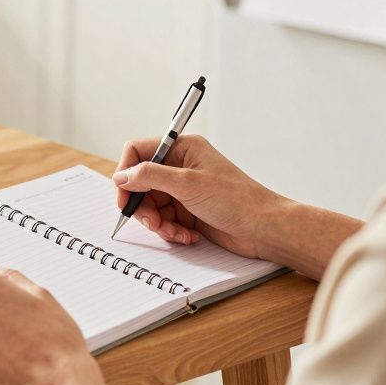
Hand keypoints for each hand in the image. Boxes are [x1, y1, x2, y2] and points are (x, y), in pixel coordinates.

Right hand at [113, 134, 285, 258]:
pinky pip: (165, 220)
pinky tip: (188, 236)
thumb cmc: (237, 200)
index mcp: (182, 149)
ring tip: (174, 232)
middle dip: (143, 206)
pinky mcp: (188, 211)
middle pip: (141, 183)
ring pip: (151, 205)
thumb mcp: (187, 184)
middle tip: (151, 223)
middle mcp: (180, 167)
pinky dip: (171, 231)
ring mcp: (184, 190)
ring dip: (158, 223)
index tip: (123, 196)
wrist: (263, 228)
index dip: (126, 173)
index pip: (138, 152)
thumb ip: (149, 176)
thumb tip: (122, 176)